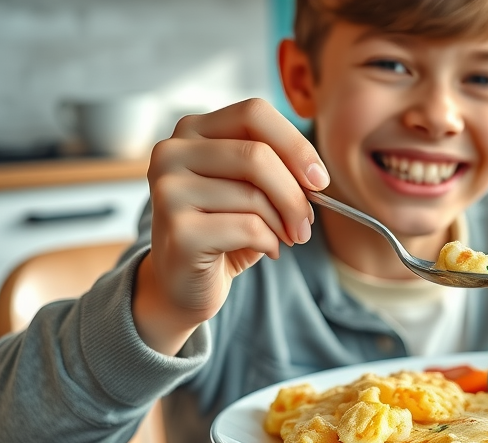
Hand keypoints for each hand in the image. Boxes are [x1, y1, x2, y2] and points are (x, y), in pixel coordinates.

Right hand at [134, 99, 328, 354]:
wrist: (183, 283)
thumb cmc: (223, 229)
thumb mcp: (251, 189)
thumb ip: (275, 169)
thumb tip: (314, 177)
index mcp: (192, 130)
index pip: (254, 113)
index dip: (295, 144)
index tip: (319, 180)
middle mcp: (172, 152)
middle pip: (257, 155)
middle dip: (295, 194)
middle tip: (307, 223)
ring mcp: (168, 189)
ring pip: (254, 195)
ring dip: (284, 223)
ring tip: (285, 238)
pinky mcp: (177, 228)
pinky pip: (248, 227)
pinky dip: (270, 242)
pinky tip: (267, 250)